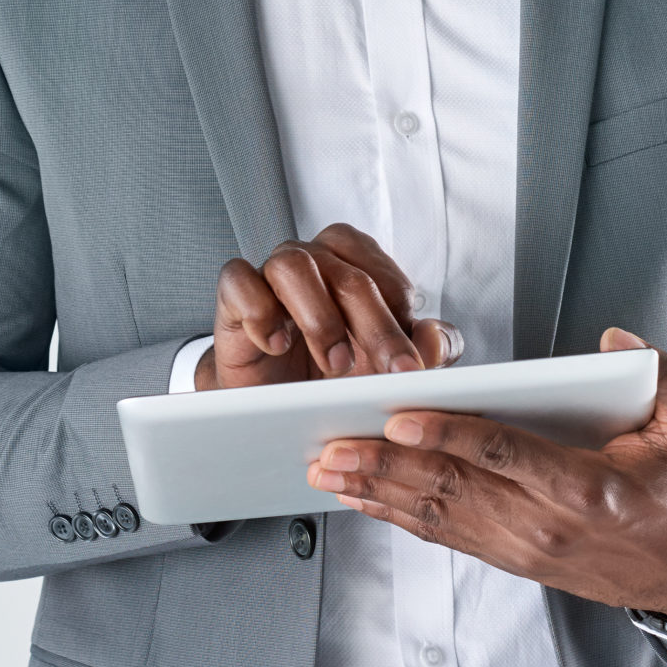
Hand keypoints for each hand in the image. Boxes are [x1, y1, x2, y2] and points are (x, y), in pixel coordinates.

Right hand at [195, 224, 462, 391]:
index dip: (400, 316)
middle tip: (388, 372)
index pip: (382, 272)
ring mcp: (269, 273)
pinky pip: (239, 279)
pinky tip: (275, 343)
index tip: (411, 365)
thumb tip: (434, 337)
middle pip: (346, 273)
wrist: (270, 405)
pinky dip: (259, 309)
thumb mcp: (384, 371)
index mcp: (354, 266)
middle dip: (374, 326)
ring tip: (334, 362)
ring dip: (319, 316)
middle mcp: (313, 261)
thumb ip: (423, 353)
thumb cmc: (330, 377)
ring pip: (293, 265)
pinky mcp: (233, 294)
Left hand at [306, 328, 666, 613]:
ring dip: (377, 492)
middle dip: (386, 465)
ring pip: (437, 515)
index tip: (398, 417)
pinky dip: (396, 515)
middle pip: (453, 488)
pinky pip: (443, 535)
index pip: (506, 456)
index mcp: (586, 489)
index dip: (450, 436)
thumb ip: (662, 377)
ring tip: (327, 470)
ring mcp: (521, 547)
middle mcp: (544, 523)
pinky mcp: (508, 557)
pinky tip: (358, 498)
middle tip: (331, 446)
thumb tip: (616, 339)